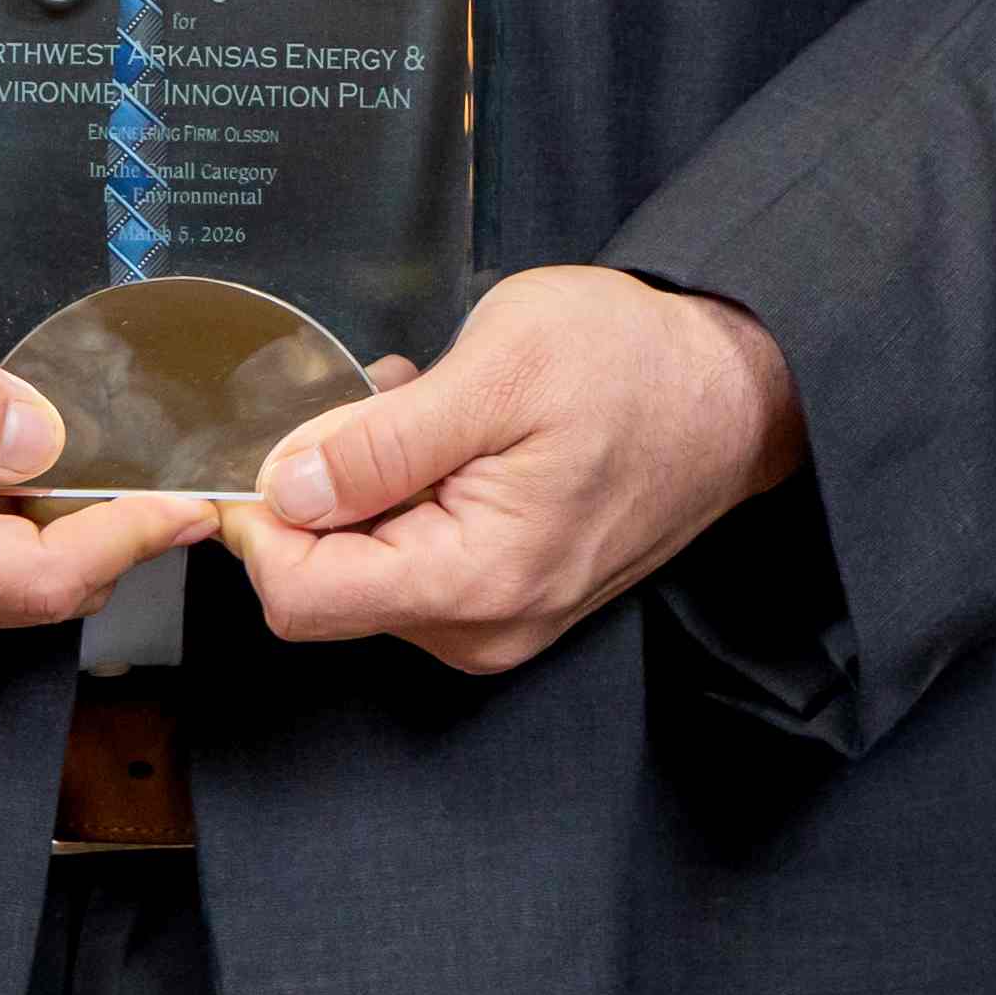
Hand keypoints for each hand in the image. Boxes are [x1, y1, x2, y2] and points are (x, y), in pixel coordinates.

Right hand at [0, 236, 218, 640]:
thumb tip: (45, 441)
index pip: (33, 577)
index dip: (124, 539)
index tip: (192, 497)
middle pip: (26, 593)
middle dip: (109, 542)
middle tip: (179, 476)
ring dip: (63, 534)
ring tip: (127, 467)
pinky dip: (10, 521)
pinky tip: (37, 465)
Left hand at [212, 266, 801, 681]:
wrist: (738, 389)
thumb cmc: (634, 365)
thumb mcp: (497, 371)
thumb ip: (382, 442)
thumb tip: (282, 489)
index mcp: (476, 581)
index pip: (302, 596)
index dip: (258, 520)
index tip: (267, 440)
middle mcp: (482, 629)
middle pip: (325, 588)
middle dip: (321, 492)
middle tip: (378, 400)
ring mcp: (497, 623)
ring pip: (363, 572)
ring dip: (366, 487)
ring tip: (431, 410)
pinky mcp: (508, 602)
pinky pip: (410, 563)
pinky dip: (404, 498)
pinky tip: (450, 438)